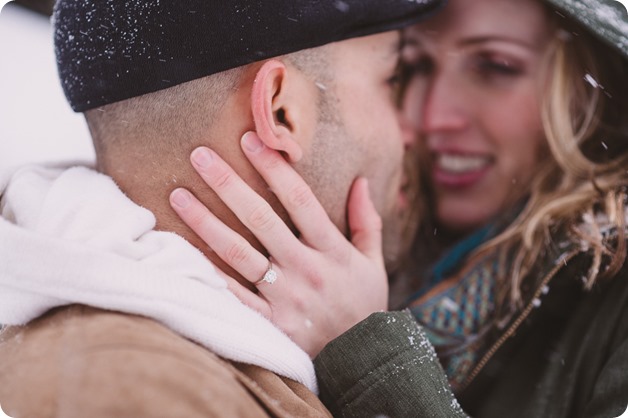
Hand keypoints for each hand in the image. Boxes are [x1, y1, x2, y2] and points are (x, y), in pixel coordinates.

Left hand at [169, 131, 388, 356]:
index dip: (274, 168)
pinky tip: (182, 250)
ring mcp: (285, 297)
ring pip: (239, 253)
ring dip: (206, 222)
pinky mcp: (269, 323)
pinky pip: (232, 294)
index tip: (250, 139)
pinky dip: (207, 273)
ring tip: (177, 195)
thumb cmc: (364, 306)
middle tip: (200, 155)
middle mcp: (306, 269)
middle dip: (229, 184)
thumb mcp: (373, 263)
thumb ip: (367, 221)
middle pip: (261, 220)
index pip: (300, 199)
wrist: (361, 359)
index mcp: (333, 250)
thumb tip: (362, 180)